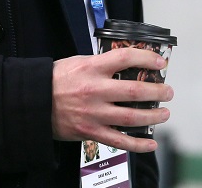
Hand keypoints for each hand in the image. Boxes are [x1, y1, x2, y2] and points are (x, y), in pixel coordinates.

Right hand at [51, 48, 173, 152]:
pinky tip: (151, 142)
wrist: (34, 102)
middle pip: (135, 91)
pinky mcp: (91, 132)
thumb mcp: (78, 62)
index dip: (146, 58)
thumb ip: (101, 63)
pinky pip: (120, 140)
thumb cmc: (56, 80)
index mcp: (91, 68)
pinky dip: (138, 144)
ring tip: (164, 113)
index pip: (125, 58)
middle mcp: (95, 91)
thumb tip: (127, 64)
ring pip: (132, 117)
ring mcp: (94, 113)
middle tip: (167, 91)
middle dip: (157, 92)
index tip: (160, 62)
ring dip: (153, 116)